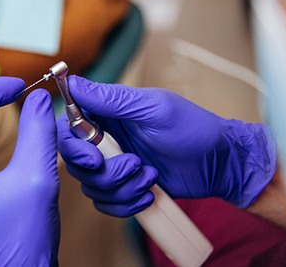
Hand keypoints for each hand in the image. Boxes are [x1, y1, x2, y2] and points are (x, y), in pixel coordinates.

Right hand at [57, 75, 276, 207]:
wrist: (218, 164)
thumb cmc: (192, 128)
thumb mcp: (152, 108)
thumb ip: (110, 99)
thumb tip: (74, 81)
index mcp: (106, 114)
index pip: (67, 128)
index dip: (72, 147)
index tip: (94, 158)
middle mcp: (104, 140)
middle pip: (75, 163)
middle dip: (104, 172)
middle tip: (133, 165)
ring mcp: (113, 165)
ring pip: (91, 186)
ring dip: (121, 187)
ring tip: (149, 176)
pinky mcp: (122, 187)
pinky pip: (105, 203)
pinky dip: (125, 203)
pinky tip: (147, 193)